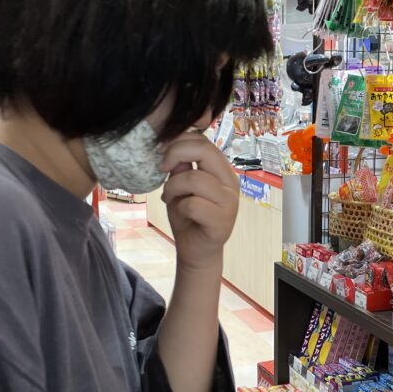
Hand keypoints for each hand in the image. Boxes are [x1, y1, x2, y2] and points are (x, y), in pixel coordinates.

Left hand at [161, 133, 239, 271]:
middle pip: (205, 150)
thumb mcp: (180, 186)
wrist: (197, 250)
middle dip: (175, 154)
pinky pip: (194, 204)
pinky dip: (180, 207)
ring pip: (195, 179)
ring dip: (173, 187)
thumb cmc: (188, 216)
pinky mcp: (222, 220)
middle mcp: (230, 182)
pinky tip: (180, 212)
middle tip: (162, 168)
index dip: (179, 141)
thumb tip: (170, 146)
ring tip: (169, 197)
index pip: (204, 141)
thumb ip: (180, 167)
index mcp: (221, 170)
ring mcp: (229, 201)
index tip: (163, 156)